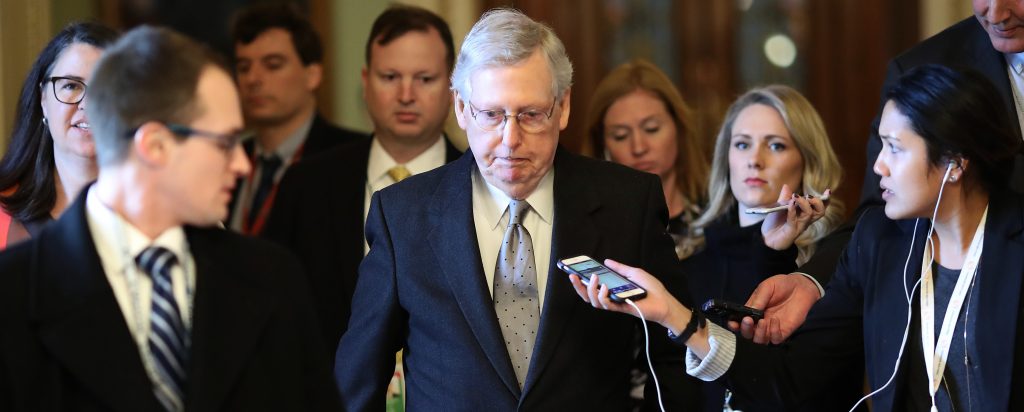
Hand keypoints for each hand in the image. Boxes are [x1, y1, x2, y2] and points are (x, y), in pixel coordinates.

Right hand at [568, 259, 687, 328]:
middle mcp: (611, 297)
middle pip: (588, 295)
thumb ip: (619, 268)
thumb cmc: (652, 288)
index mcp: (613, 288)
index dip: (581, 281)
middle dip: (578, 287)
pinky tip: (605, 287)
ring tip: (594, 278)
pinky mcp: (620, 309)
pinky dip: (603, 297)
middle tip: (573, 276)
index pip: (593, 286)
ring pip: (594, 301)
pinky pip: (606, 305)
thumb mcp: (634, 273)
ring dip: (590, 290)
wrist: (664, 301)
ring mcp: (615, 303)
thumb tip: (606, 261)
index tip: (573, 271)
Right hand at [727, 274, 819, 343]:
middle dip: (746, 330)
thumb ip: (757, 300)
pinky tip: (775, 321)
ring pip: (760, 340)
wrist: (801, 286)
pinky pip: (776, 340)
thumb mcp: (766, 287)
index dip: (734, 325)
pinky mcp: (784, 332)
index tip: (733, 324)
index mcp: (752, 311)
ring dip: (759, 333)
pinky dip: (773, 333)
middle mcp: (760, 322)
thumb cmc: (781, 285)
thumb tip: (746, 312)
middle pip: (748, 334)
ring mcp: (772, 328)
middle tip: (748, 321)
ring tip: (763, 321)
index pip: (740, 322)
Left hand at [761, 185, 829, 250]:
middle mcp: (805, 220)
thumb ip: (784, 198)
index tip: (828, 191)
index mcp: (804, 214)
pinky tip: (790, 204)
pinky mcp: (792, 231)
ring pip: (809, 214)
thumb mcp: (779, 208)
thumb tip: (787, 186)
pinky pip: (795, 220)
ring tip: (796, 197)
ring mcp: (799, 226)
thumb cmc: (774, 224)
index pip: (819, 207)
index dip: (825, 200)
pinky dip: (793, 210)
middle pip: (820, 211)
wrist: (766, 239)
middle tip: (809, 196)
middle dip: (817, 202)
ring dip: (804, 203)